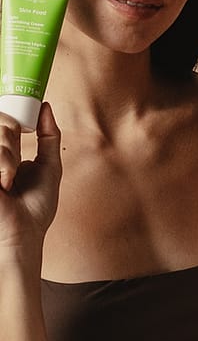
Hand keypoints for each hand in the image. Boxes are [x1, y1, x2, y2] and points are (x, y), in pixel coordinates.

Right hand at [0, 104, 61, 264]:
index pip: (4, 119)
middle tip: (15, 166)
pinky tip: (2, 184)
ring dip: (8, 156)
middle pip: (1, 122)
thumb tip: (46, 106)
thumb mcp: (49, 165)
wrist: (23, 234)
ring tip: (8, 180)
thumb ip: (48, 135)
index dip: (12, 118)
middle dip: (12, 139)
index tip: (23, 125)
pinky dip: (2, 165)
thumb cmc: (36, 206)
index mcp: (4, 150)